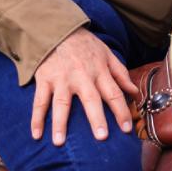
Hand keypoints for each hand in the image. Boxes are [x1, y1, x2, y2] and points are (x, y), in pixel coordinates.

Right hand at [31, 29, 137, 145]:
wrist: (56, 28)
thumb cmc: (85, 45)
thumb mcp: (107, 54)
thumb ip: (121, 74)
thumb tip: (135, 93)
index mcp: (99, 71)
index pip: (114, 94)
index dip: (121, 111)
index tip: (126, 129)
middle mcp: (81, 76)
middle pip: (90, 99)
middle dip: (96, 118)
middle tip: (101, 137)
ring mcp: (61, 79)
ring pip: (61, 103)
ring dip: (60, 123)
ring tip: (59, 142)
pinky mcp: (44, 79)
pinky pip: (39, 101)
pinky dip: (36, 118)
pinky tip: (36, 134)